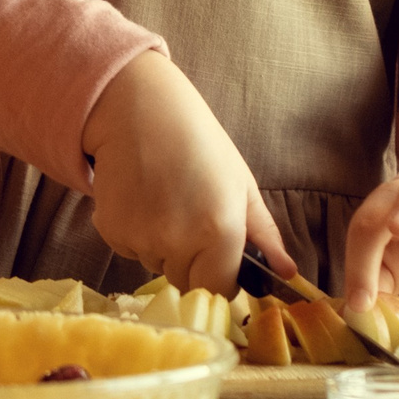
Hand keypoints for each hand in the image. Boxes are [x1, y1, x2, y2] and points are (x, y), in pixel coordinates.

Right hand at [81, 51, 294, 295]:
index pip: (221, 290)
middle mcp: (179, 241)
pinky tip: (140, 199)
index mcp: (220, 230)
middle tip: (189, 217)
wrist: (137, 108)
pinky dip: (135, 236)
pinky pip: (130, 252)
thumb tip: (288, 274)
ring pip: (157, 265)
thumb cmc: (198, 140)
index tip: (220, 260)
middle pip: (187, 282)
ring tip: (164, 202)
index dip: (222, 278)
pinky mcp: (110, 232)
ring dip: (163, 248)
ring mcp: (141, 238)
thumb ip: (264, 234)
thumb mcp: (240, 182)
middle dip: (191, 263)